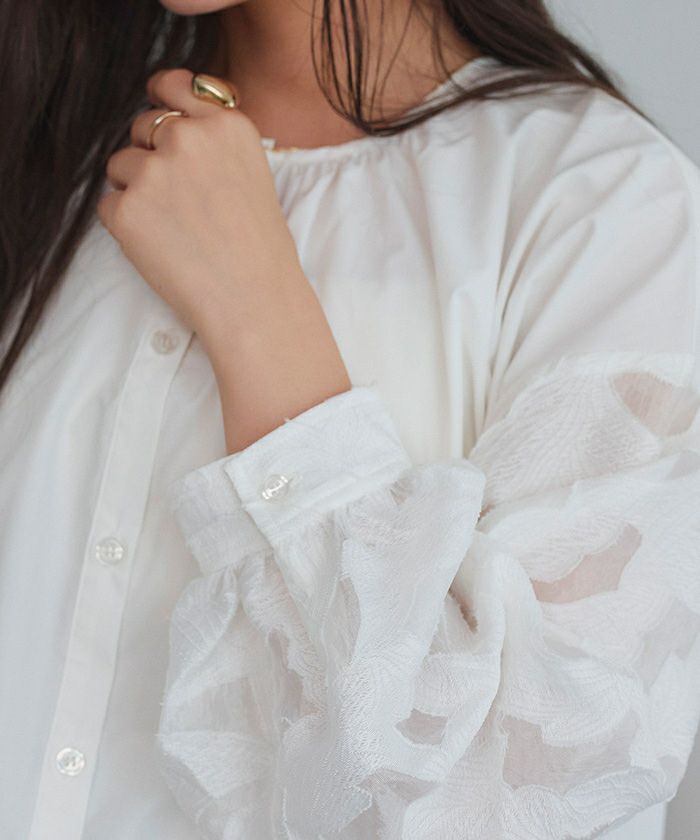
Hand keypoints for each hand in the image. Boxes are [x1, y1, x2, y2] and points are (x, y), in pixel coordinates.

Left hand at [98, 68, 304, 341]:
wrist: (254, 302)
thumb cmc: (259, 250)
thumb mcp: (254, 175)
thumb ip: (215, 143)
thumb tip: (170, 127)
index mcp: (226, 126)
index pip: (173, 85)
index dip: (160, 97)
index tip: (157, 111)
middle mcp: (189, 138)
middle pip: (142, 126)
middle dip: (150, 156)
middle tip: (180, 202)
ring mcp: (154, 171)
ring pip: (120, 165)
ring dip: (136, 191)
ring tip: (175, 229)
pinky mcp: (127, 209)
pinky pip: (109, 205)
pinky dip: (127, 226)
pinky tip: (162, 248)